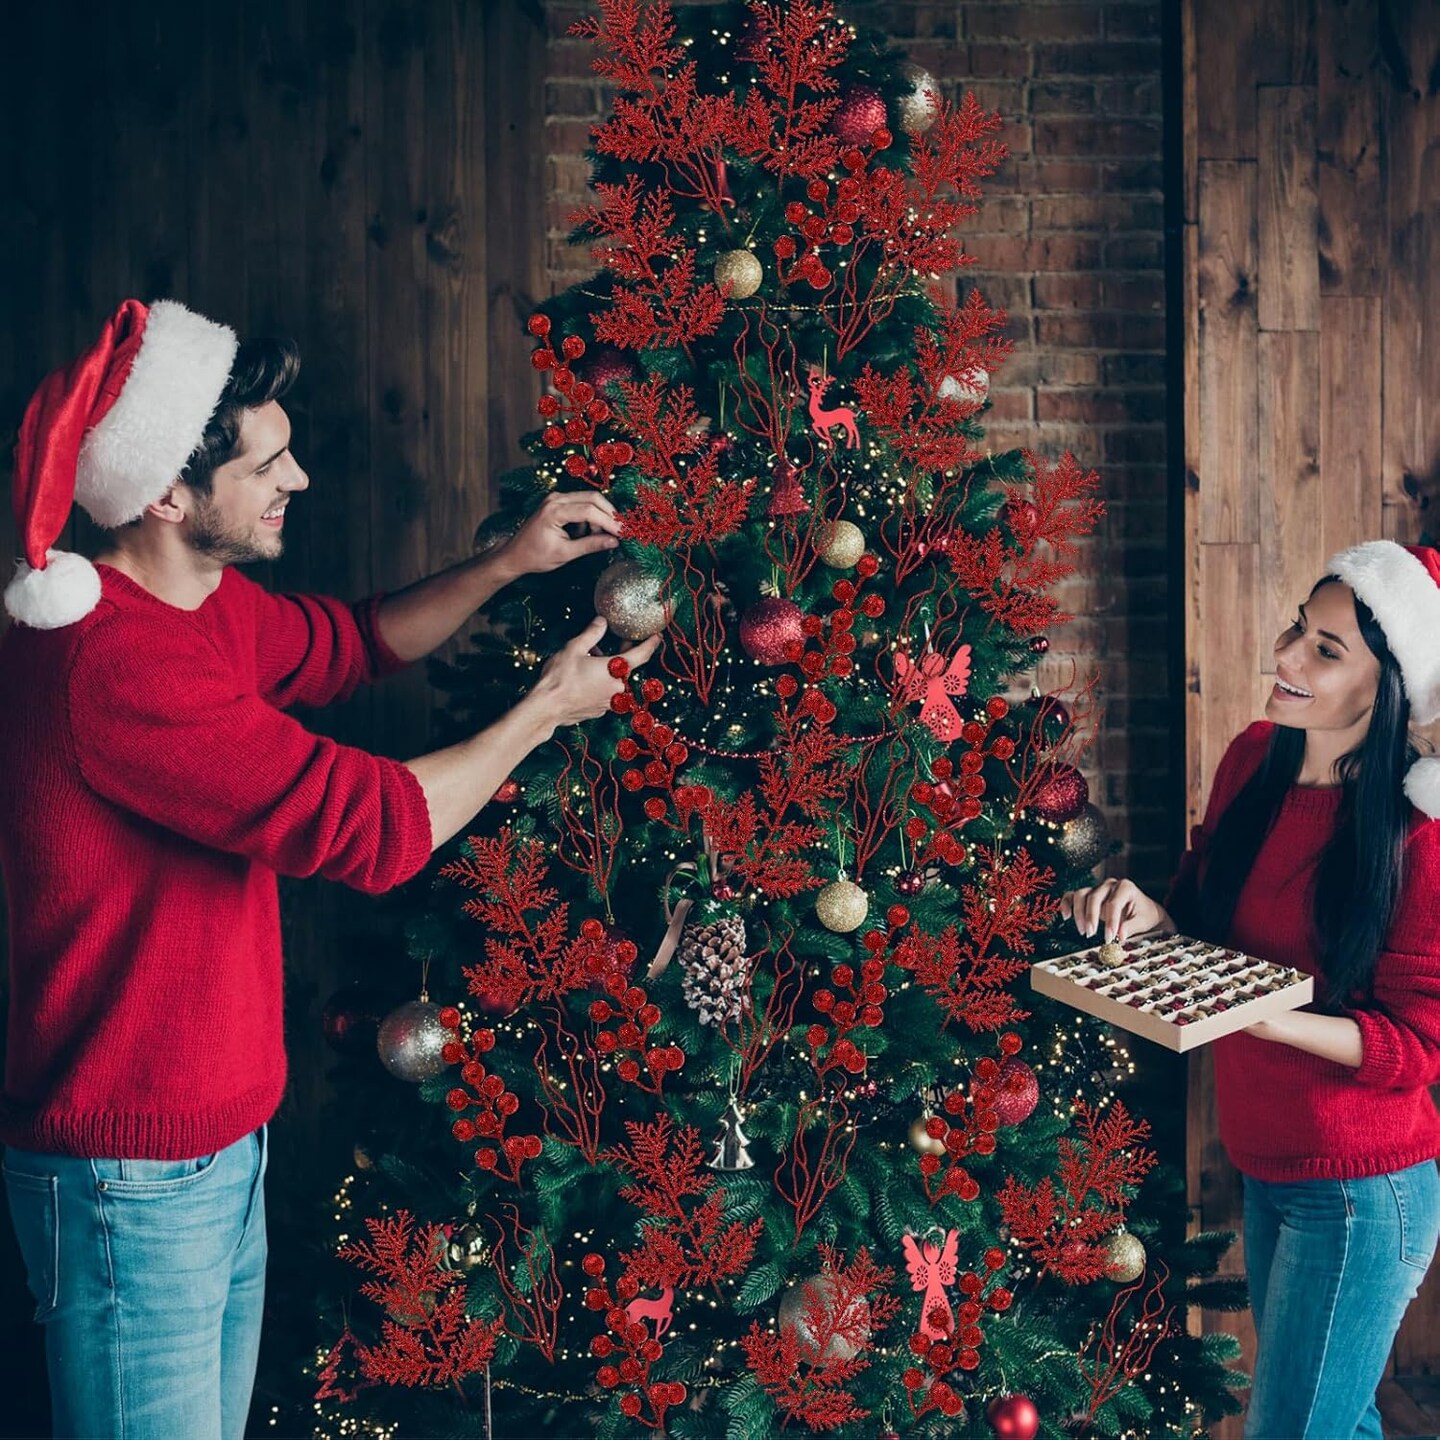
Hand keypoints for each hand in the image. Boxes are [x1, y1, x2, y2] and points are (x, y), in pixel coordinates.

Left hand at [494, 491, 621, 577]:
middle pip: (592, 498)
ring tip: (598, 537)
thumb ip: (591, 545)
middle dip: (609, 515)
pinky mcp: (558, 502)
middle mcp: (555, 499)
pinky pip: (581, 503)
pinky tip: (587, 533)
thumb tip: (614, 541)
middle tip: (620, 531)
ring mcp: (556, 498)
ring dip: (599, 516)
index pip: (589, 510)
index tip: (623, 533)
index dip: (609, 521)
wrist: (515, 554)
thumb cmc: (536, 556)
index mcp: (554, 511)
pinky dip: (590, 516)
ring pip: (588, 499)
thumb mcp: (565, 554)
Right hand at [528, 617, 659, 729]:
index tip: (657, 636)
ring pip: (616, 680)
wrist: (546, 708)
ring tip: (594, 655)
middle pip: (628, 667)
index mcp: (616, 670)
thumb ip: (592, 633)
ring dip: (610, 667)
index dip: (651, 643)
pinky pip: (607, 692)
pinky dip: (603, 681)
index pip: (642, 654)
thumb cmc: (560, 678)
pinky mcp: (600, 710)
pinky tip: (588, 674)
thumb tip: (602, 621)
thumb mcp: (575, 648)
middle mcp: (617, 688)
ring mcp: (609, 702)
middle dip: (625, 652)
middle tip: (622, 639)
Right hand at [1058, 877, 1173, 943]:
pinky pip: (1072, 895)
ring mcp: (1096, 888)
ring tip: (1083, 931)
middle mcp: (1109, 884)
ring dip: (1079, 913)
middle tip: (1091, 934)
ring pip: (1081, 895)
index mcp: (1125, 887)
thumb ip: (1131, 927)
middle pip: (1094, 897)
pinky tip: (1065, 916)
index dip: (1110, 921)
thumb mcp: (1143, 921)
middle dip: (1091, 917)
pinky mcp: (1087, 895)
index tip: (1109, 938)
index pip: (1113, 903)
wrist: (1142, 909)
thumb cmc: (1144, 914)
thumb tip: (1120, 936)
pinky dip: (1066, 904)